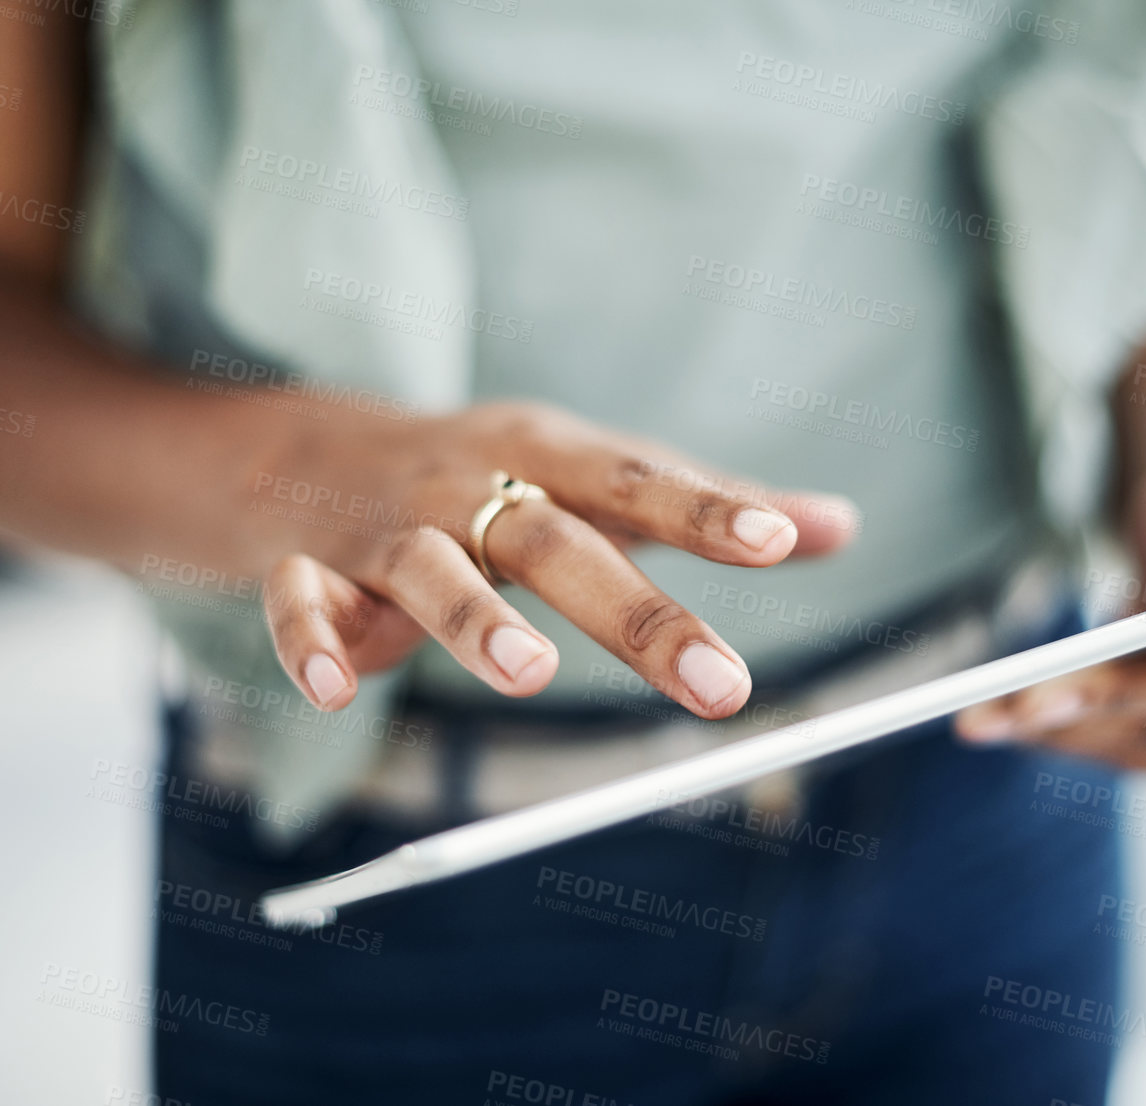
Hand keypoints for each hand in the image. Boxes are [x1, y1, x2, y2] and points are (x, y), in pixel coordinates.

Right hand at [254, 401, 856, 717]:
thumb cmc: (487, 475)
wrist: (306, 454)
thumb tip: (839, 526)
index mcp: (549, 457)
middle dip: (638, 613)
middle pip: (558, 542)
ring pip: (432, 568)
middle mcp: (474, 485)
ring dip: (476, 617)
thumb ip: (706, 506)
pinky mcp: (314, 569)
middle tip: (721, 685)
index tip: (781, 541)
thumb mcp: (593, 477)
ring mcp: (390, 527)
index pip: (638, 480)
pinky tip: (339, 692)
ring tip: (530, 674)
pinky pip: (306, 603)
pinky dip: (314, 643)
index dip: (708, 509)